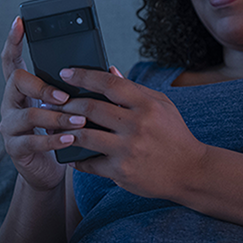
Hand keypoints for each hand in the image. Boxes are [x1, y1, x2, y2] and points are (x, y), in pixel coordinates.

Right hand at [0, 17, 84, 190]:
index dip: (13, 41)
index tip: (20, 22)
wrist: (47, 170)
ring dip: (56, 117)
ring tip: (78, 122)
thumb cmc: (61, 133)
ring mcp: (9, 126)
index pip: (11, 59)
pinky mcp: (15, 148)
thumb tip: (109, 70)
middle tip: (65, 96)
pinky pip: (32, 141)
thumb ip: (78, 89)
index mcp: (22, 88)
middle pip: (17, 81)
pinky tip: (70, 139)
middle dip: (42, 87)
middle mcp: (10, 103)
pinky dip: (53, 139)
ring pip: (28, 114)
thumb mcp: (67, 108)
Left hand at [58, 67, 208, 199]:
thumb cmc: (174, 135)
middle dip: (66, 104)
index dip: (83, 76)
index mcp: (146, 105)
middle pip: (90, 108)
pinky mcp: (121, 171)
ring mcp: (127, 150)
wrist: (191, 171)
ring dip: (64, 130)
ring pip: (84, 136)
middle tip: (51, 102)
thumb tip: (109, 71)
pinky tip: (68, 153)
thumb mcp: (161, 106)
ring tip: (53, 126)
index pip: (108, 83)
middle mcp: (136, 125)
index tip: (64, 73)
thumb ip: (134, 89)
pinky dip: (76, 158)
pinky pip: (89, 163)